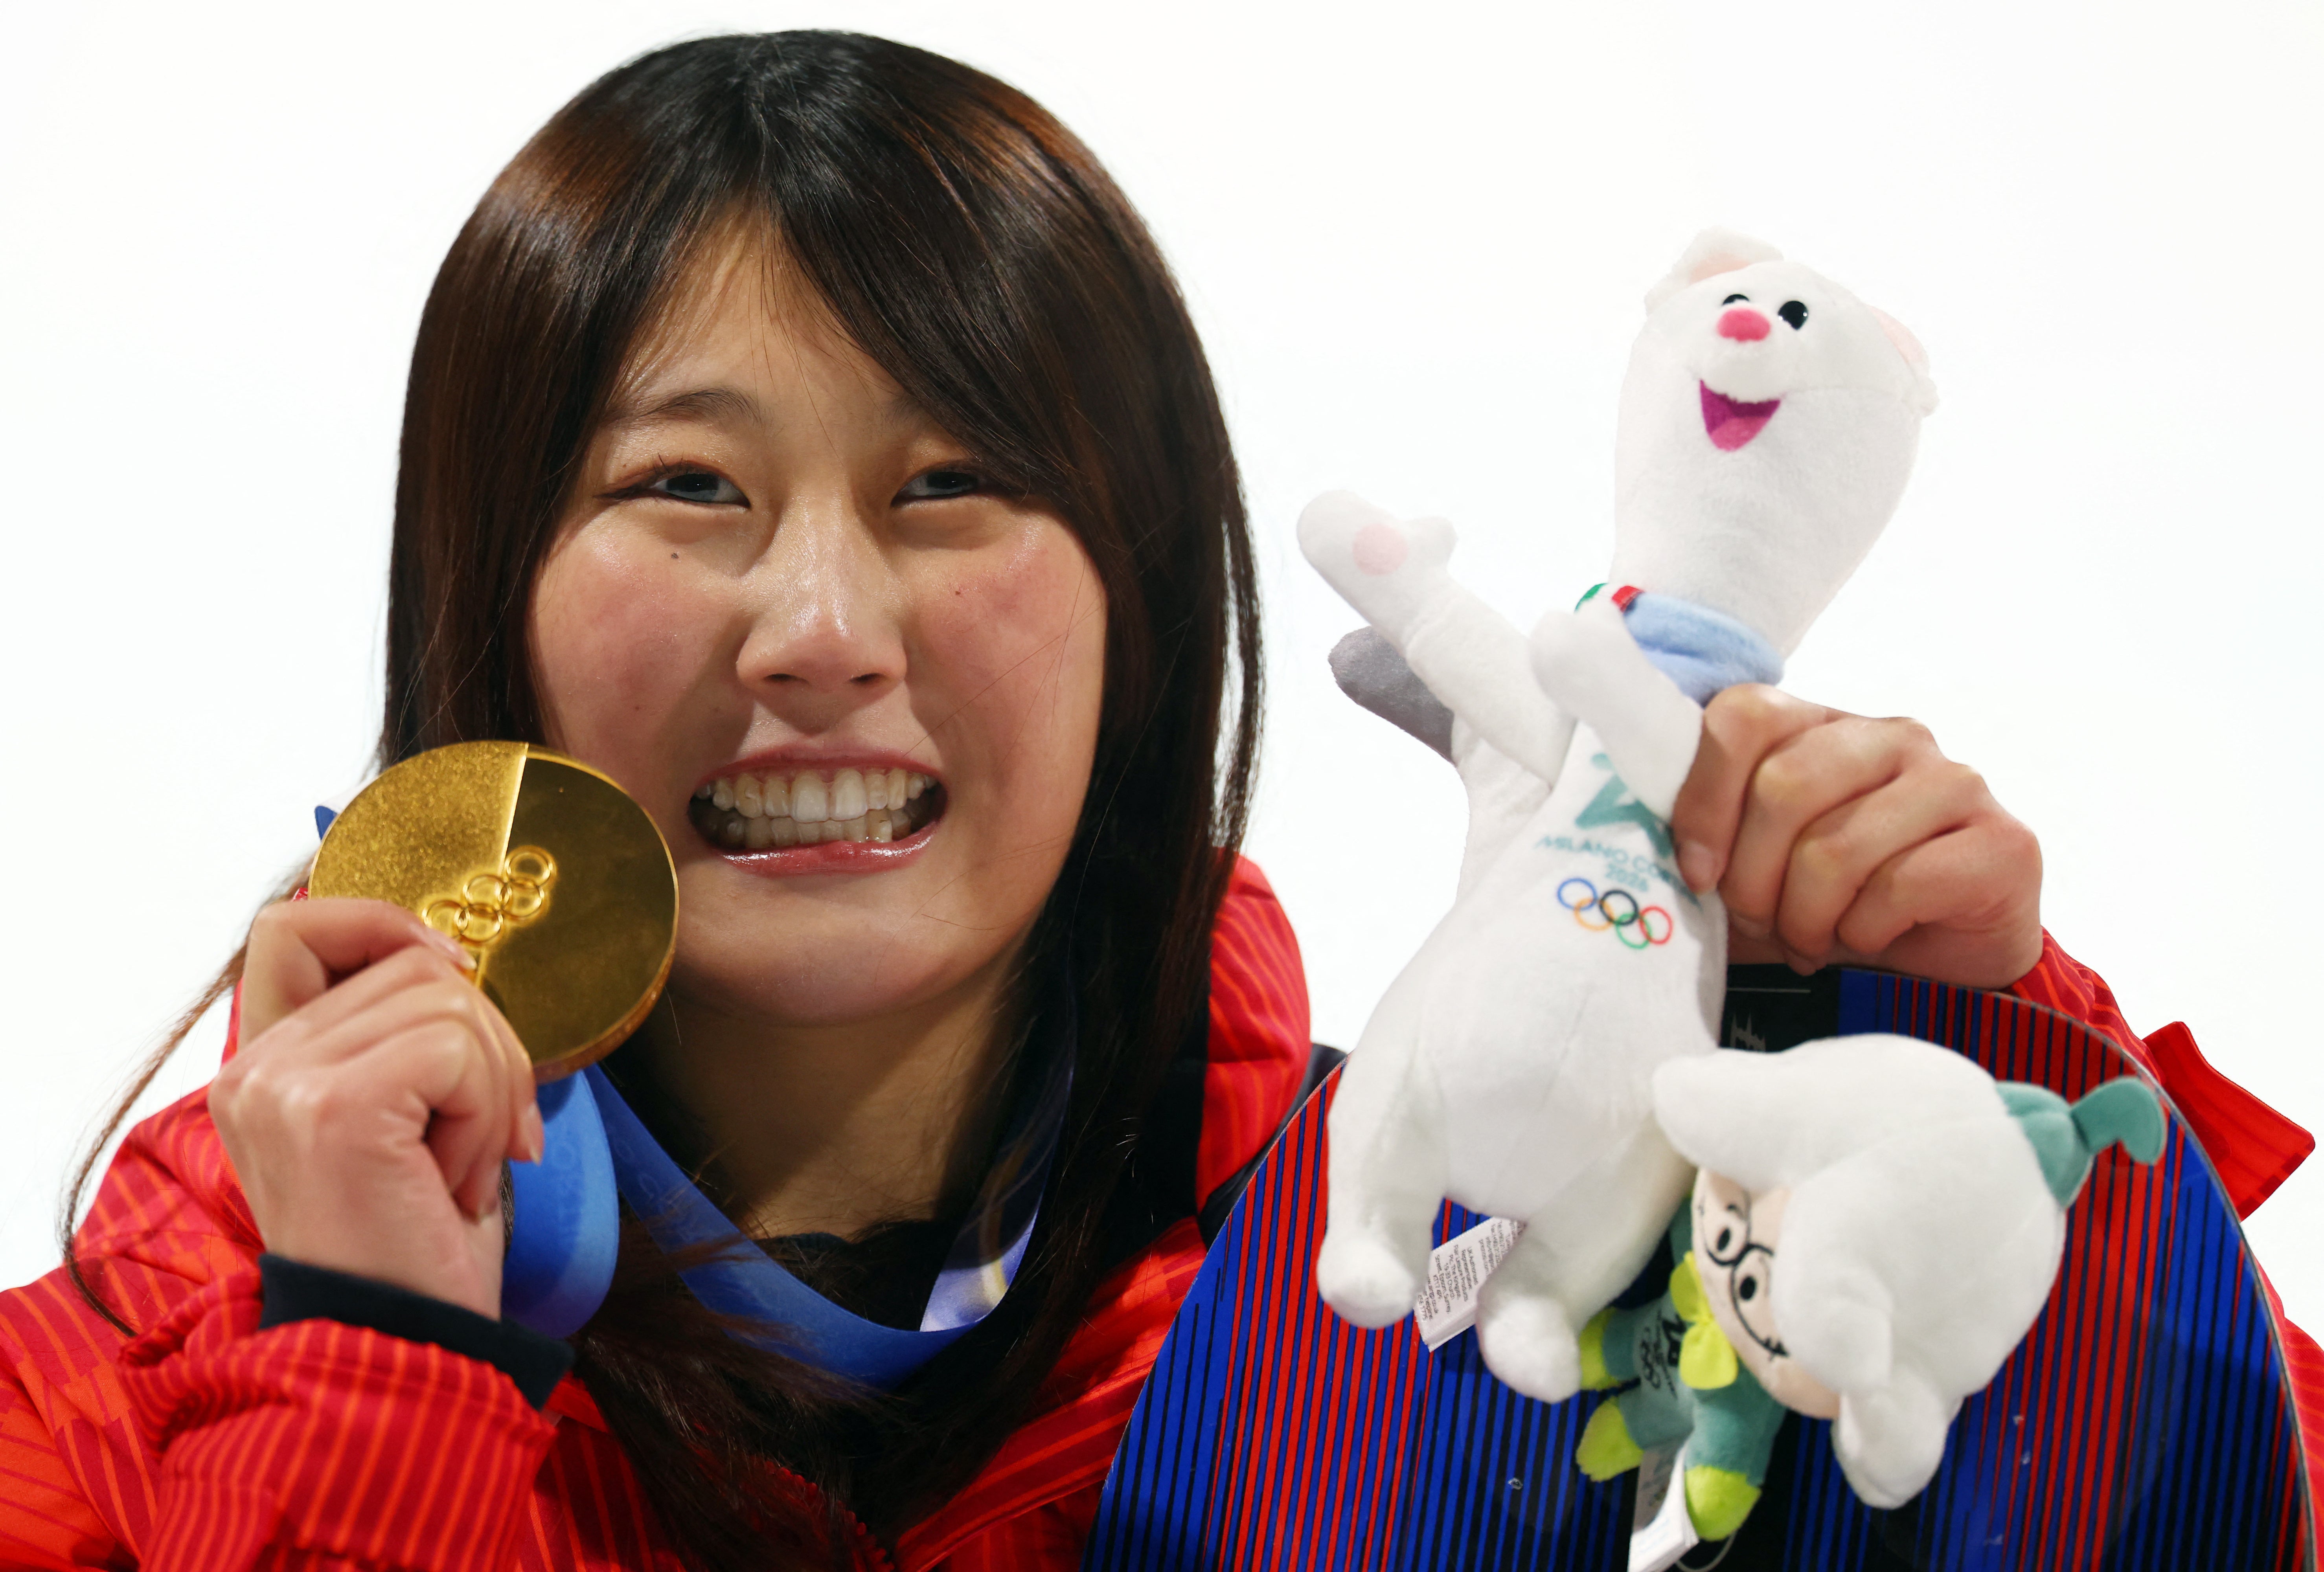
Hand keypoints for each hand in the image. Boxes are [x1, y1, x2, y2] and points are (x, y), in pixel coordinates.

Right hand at [210, 898, 543, 1318]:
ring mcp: (285, 1085)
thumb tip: (452, 960)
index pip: (293, 926)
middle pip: (410, 964)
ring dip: (490, 1088)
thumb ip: (397, 1036)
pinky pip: (456, 1050)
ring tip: (458, 1170)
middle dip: (485, 1043)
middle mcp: (252, 1069)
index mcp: (260, 1067)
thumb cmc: (416, 1246)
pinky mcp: (334, 1109)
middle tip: (483, 1138)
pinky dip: (486, 1113)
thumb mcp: (402, 1119)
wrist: (402, 1352)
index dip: (383, 925)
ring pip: (446, 1000)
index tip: (450, 974)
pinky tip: (455, 1183)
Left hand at [1668, 686, 2042, 987]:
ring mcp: (1953, 781)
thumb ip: (1707, 836)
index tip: (1696, 872)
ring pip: (1836, 846)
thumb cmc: (1832, 908)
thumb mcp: (1755, 869)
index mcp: (1821, 727)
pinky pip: (1899, 886)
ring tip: (1810, 940)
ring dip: (1806, 916)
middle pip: (1785, 785)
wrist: (1942, 969)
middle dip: (1754, 877)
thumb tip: (1630, 832)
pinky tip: (1869, 940)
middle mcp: (1891, 736)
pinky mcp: (2003, 840)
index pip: (1744, 715)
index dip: (1704, 798)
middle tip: (1761, 922)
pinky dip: (1865, 932)